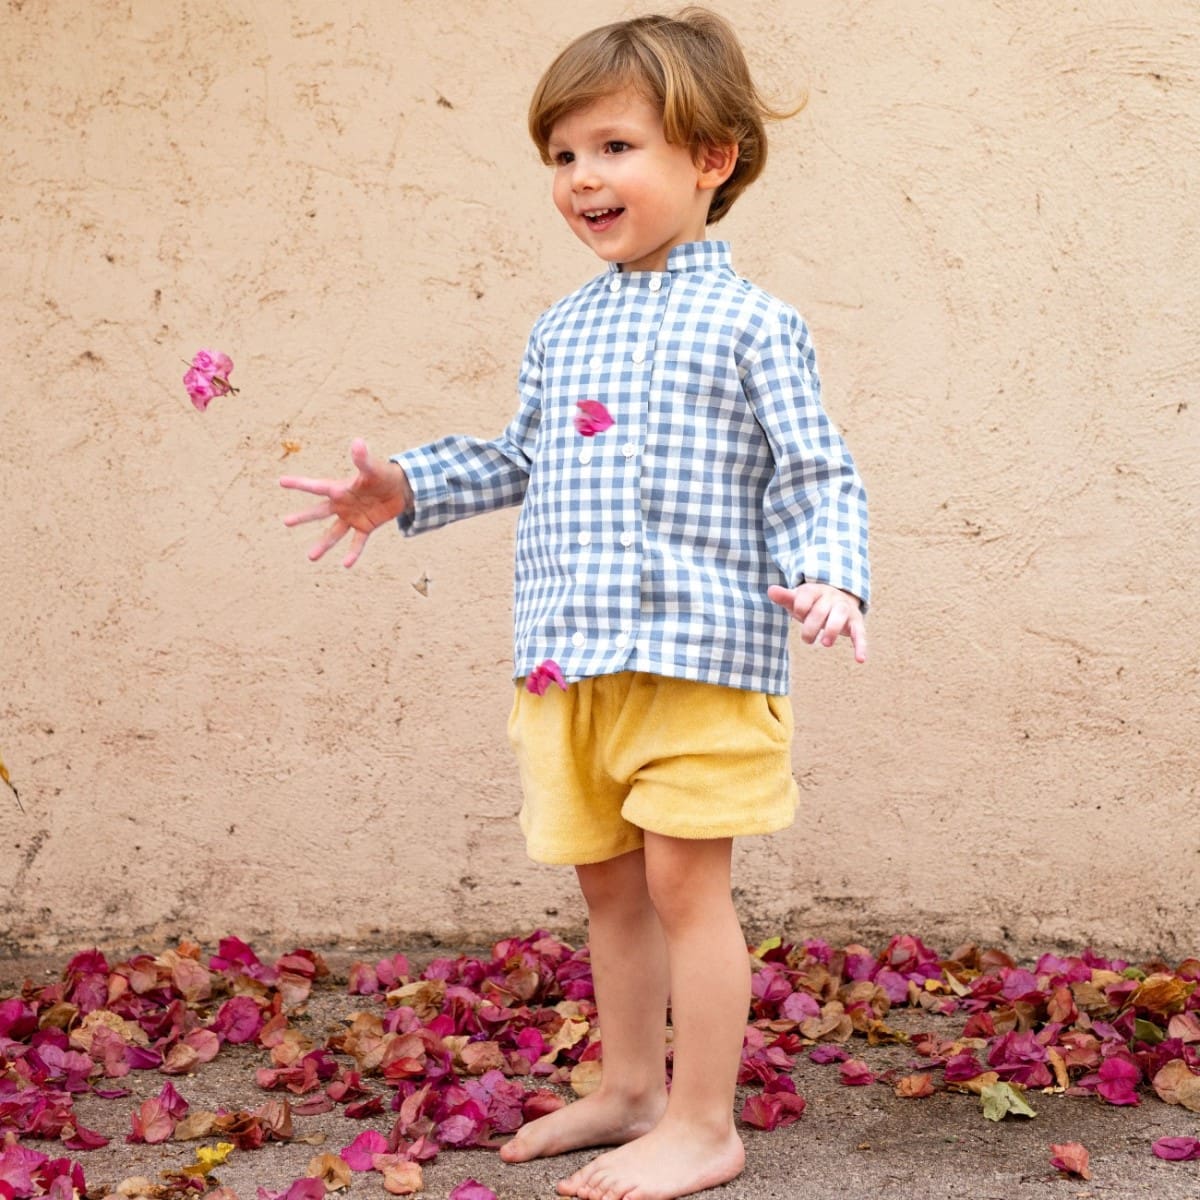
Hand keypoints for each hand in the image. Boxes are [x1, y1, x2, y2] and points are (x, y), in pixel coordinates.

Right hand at [280, 437, 412, 567]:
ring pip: (334, 533)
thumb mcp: (373, 468)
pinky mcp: (365, 527)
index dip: (299, 483)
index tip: (281, 481)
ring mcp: (352, 517)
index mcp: (340, 488)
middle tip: (285, 522)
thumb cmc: (383, 475)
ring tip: (311, 557)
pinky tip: (346, 564)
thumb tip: (357, 442)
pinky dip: (353, 553)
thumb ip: (362, 459)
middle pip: (319, 512)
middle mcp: (342, 504)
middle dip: (303, 517)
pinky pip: (357, 542)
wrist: (400, 489)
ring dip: (323, 544)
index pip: (316, 486)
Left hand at [767, 582, 867, 663]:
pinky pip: (860, 633)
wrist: (838, 598)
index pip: (804, 598)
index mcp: (815, 591)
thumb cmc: (812, 604)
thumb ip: (785, 597)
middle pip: (820, 610)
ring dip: (832, 630)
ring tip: (825, 644)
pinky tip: (860, 660)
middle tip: (807, 640)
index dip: (799, 609)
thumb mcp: (798, 600)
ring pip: (840, 615)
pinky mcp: (856, 622)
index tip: (798, 615)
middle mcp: (831, 597)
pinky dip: (860, 646)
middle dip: (811, 627)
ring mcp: (845, 609)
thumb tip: (771, 591)